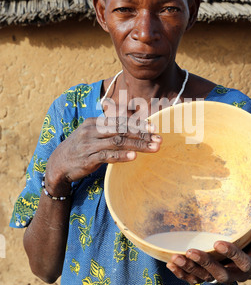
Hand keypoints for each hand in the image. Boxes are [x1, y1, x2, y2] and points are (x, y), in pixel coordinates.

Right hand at [45, 116, 161, 189]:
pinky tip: (134, 157)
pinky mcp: (88, 159)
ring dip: (138, 145)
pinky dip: (121, 156)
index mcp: (94, 122)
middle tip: (159, 139)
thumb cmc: (80, 148)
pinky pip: (107, 156)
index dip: (138, 124)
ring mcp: (89, 145)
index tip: (154, 128)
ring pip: (118, 142)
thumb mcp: (92, 134)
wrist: (58, 164)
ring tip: (153, 148)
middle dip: (142, 135)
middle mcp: (92, 131)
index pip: (120, 121)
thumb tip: (132, 124)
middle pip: (122, 130)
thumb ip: (109, 129)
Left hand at [166, 223, 250, 284]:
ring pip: (204, 278)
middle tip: (190, 252)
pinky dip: (182, 274)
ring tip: (174, 258)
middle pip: (220, 274)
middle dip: (205, 264)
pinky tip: (170, 264)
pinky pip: (195, 279)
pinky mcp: (210, 277)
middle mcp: (235, 275)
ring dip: (189, 269)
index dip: (231, 254)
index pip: (242, 263)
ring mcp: (221, 277)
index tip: (218, 242)